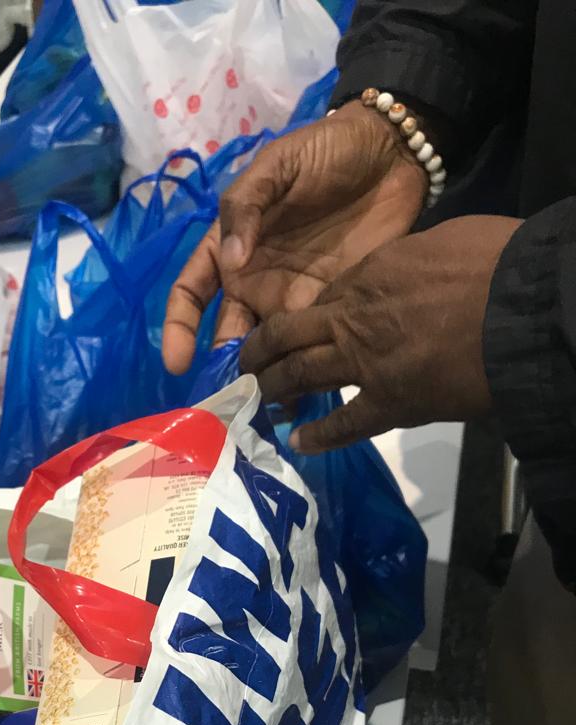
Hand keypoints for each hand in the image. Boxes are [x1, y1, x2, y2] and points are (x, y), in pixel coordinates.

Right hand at [162, 102, 427, 374]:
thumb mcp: (277, 165)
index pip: (190, 293)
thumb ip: (247, 206)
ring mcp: (291, 300)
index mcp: (230, 249)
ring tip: (263, 409)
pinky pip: (311, 348)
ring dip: (263, 382)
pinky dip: (305, 376)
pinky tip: (304, 399)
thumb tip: (232, 260)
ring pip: (267, 352)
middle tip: (229, 401)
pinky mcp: (330, 309)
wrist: (392, 153)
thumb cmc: (324, 151)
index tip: (178, 361)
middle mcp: (254, 282)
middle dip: (223, 371)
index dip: (179, 327)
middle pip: (227, 335)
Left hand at [240, 216, 521, 451]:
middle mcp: (353, 317)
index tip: (290, 328)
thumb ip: (412, 259)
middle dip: (260, 351)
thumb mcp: (443, 240)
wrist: (520, 307)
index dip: (301, 315)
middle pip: (288, 334)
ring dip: (273, 389)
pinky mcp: (388, 403)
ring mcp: (365, 363)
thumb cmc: (492, 263)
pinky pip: (342, 424)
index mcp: (368, 273)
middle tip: (245, 367)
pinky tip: (297, 443)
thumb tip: (412, 271)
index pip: (320, 297)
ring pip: (299, 375)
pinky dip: (317, 437)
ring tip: (257, 400)